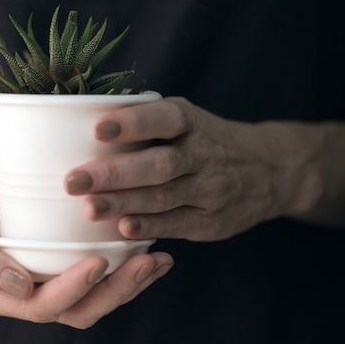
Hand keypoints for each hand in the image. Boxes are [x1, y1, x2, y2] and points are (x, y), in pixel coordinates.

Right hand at [0, 136, 174, 328]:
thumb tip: (21, 288)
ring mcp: (41, 271)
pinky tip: (146, 241)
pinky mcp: (55, 250)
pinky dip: (122, 261)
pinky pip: (92, 267)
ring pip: (92, 293)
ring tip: (159, 258)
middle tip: (148, 262)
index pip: (42, 306)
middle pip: (77, 308)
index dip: (74, 290)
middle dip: (116, 292)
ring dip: (127, 281)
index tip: (99, 260)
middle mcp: (20, 290)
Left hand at [64, 97, 330, 240]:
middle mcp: (204, 154)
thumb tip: (81, 115)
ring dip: (124, 203)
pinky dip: (150, 227)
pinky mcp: (211, 221)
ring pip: (165, 197)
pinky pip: (177, 224)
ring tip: (88, 207)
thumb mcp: (188, 119)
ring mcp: (210, 190)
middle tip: (73, 180)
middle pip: (159, 164)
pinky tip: (123, 229)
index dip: (133, 123)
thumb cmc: (207, 141)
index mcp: (192, 122)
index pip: (166, 119)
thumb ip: (146, 120)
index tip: (97, 128)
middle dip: (114, 173)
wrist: (271, 170)